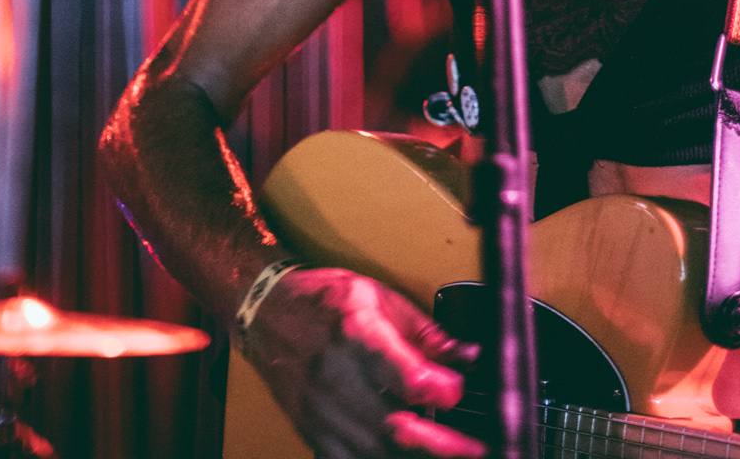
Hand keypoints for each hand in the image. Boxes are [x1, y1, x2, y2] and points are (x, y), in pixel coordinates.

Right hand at [242, 267, 484, 458]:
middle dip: (440, 445)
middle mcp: (336, 378)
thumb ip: (425, 332)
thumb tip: (467, 356)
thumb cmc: (323, 300)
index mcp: (356, 334)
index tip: (461, 390)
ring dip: (413, 458)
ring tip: (447, 454)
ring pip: (373, 454)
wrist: (265, 313)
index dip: (443, 390)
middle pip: (393, 427)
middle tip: (474, 448)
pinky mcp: (313, 433)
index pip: (406, 376)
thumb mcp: (379, 297)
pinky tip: (404, 457)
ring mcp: (322, 413)